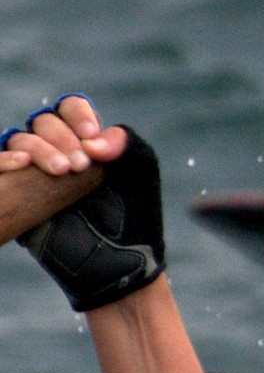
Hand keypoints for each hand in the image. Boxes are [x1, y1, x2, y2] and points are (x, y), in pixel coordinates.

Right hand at [4, 98, 165, 310]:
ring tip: (63, 171)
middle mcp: (57, 152)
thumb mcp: (140, 178)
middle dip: (59, 137)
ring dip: (37, 148)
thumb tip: (94, 140)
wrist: (115, 264)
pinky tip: (20, 163)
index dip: (76, 114)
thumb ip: (126, 147)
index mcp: (86, 141)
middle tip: (79, 165)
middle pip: (41, 122)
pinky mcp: (14, 196)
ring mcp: (32, 173)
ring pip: (18, 141)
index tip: (90, 137)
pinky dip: (3, 160)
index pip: (68, 109)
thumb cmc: (133, 219)